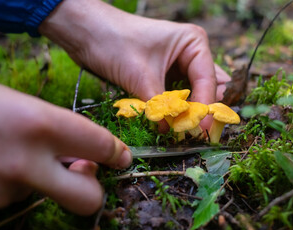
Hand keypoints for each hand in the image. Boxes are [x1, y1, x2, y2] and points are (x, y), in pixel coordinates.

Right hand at [0, 82, 131, 214]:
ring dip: (41, 177)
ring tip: (14, 150)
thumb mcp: (24, 104)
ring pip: (45, 193)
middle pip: (87, 199)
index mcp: (40, 125)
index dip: (117, 153)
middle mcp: (24, 163)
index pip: (101, 146)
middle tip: (88, 173)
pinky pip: (17, 196)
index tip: (121, 157)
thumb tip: (86, 158)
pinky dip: (16, 182)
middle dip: (94, 190)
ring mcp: (2, 190)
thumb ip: (60, 132)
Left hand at [39, 0, 229, 128]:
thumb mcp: (141, 76)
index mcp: (193, 43)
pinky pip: (173, 96)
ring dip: (184, 112)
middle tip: (193, 133)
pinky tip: (169, 121)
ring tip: (182, 130)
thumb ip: (160, 106)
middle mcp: (189, 53)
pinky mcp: (161, 75)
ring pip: (189, 94)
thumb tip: (172, 132)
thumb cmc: (113, 42)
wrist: (84, 32)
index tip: (199, 130)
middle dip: (198, 110)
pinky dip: (171, 109)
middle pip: (203, 88)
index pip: (208, 80)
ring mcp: (175, 64)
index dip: (205, 107)